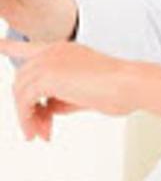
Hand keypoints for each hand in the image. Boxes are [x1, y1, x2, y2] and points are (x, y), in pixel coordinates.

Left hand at [0, 39, 134, 140]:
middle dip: (27, 109)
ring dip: (27, 118)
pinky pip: (24, 102)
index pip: (28, 47)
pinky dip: (28, 120)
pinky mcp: (47, 75)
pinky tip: (42, 131)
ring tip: (40, 134)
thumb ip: (59, 97)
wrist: (128, 84)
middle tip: (41, 130)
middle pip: (21, 80)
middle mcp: (53, 51)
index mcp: (65, 49)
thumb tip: (45, 111)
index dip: (9, 47)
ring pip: (20, 92)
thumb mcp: (82, 93)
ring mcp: (49, 61)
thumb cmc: (117, 88)